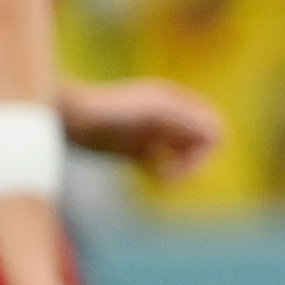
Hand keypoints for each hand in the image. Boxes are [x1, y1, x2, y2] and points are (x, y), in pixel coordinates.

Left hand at [63, 77, 222, 177]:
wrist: (67, 117)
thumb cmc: (107, 112)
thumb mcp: (152, 113)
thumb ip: (185, 119)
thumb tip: (217, 133)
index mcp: (175, 104)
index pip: (213, 129)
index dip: (205, 153)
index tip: (180, 166)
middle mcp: (167, 117)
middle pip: (202, 145)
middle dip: (194, 165)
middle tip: (170, 178)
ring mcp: (151, 133)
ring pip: (185, 156)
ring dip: (181, 172)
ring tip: (160, 181)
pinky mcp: (134, 148)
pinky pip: (162, 164)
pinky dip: (162, 174)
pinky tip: (147, 176)